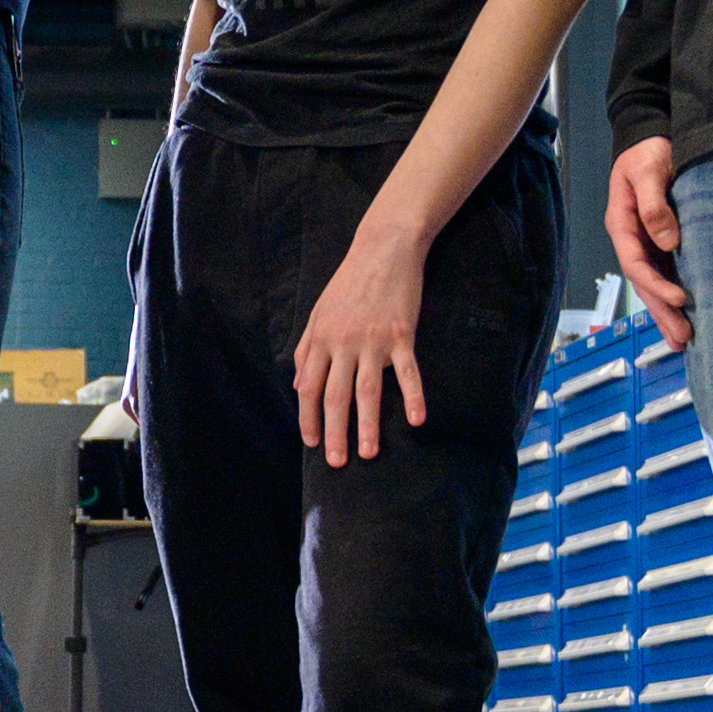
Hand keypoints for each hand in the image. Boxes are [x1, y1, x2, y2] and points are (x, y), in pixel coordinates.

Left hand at [291, 217, 433, 466]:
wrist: (383, 248)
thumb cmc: (349, 282)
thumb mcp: (319, 312)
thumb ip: (306, 348)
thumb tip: (297, 386)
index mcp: (320, 339)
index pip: (308, 388)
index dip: (308, 418)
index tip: (312, 443)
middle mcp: (343, 343)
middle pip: (335, 396)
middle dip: (334, 433)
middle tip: (337, 462)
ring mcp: (373, 340)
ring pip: (367, 391)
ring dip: (367, 425)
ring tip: (367, 453)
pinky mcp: (401, 334)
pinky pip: (407, 372)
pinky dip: (413, 397)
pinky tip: (416, 421)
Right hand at [603, 132, 687, 341]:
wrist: (650, 134)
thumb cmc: (648, 149)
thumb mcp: (648, 170)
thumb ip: (654, 204)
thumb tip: (667, 241)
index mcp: (622, 224)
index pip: (636, 263)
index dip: (656, 285)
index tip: (681, 298)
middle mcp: (632, 238)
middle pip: (644, 283)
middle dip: (662, 311)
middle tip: (683, 338)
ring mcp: (646, 241)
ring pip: (655, 283)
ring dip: (668, 312)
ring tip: (685, 340)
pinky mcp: (662, 240)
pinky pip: (667, 273)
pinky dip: (675, 295)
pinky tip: (687, 314)